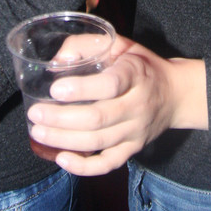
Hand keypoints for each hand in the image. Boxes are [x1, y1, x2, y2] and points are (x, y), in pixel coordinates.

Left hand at [25, 35, 207, 175]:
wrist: (175, 94)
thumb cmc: (140, 65)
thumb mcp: (120, 44)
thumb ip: (87, 44)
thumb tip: (57, 61)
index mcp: (135, 74)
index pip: (110, 85)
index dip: (81, 89)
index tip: (55, 88)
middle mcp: (138, 104)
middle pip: (98, 118)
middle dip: (61, 119)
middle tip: (35, 113)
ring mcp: (136, 131)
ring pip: (98, 142)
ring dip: (64, 140)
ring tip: (38, 132)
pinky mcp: (133, 149)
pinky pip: (108, 164)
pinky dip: (84, 166)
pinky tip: (62, 158)